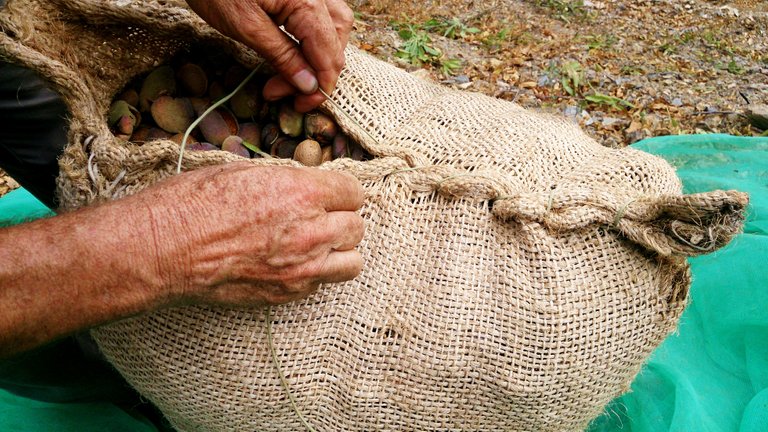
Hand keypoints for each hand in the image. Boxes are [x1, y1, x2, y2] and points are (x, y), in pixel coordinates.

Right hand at [143, 162, 364, 305]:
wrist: (165, 249)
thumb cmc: (194, 203)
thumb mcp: (245, 172)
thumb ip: (288, 181)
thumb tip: (306, 185)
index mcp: (302, 192)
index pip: (353, 192)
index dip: (340, 192)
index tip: (329, 194)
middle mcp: (310, 231)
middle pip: (357, 227)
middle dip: (341, 220)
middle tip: (319, 218)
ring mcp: (302, 268)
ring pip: (352, 262)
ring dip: (339, 251)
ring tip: (317, 245)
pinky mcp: (287, 293)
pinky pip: (323, 284)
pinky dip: (315, 274)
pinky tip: (291, 264)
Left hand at [185, 0, 353, 111]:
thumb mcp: (246, 26)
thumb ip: (282, 56)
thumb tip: (309, 85)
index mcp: (307, 3)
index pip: (329, 56)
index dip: (319, 87)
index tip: (300, 106)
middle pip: (335, 43)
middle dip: (314, 74)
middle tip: (282, 91)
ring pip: (333, 28)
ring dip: (319, 56)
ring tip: (290, 74)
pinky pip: (321, 14)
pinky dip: (314, 37)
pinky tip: (295, 49)